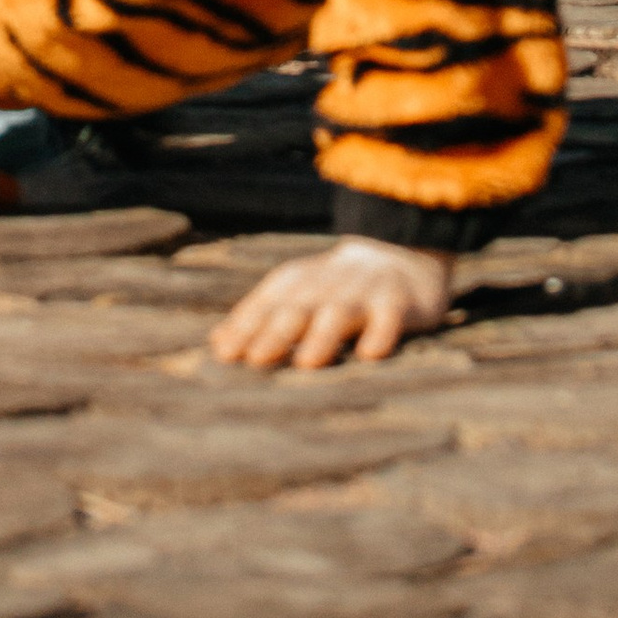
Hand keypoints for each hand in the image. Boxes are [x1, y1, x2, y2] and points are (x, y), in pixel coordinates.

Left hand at [208, 235, 454, 372]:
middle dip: (277, 331)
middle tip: (256, 360)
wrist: (401, 255)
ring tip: (307, 362)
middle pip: (299, 306)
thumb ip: (260, 317)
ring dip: (323, 334)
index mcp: (299, 282)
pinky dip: (381, 333)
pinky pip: (391, 317)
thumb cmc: (336, 288)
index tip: (224, 354)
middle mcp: (327, 284)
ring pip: (341, 311)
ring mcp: (364, 291)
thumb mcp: (298, 295)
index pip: (267, 303)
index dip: (246, 326)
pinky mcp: (400, 302)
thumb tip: (216, 343)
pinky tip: (371, 354)